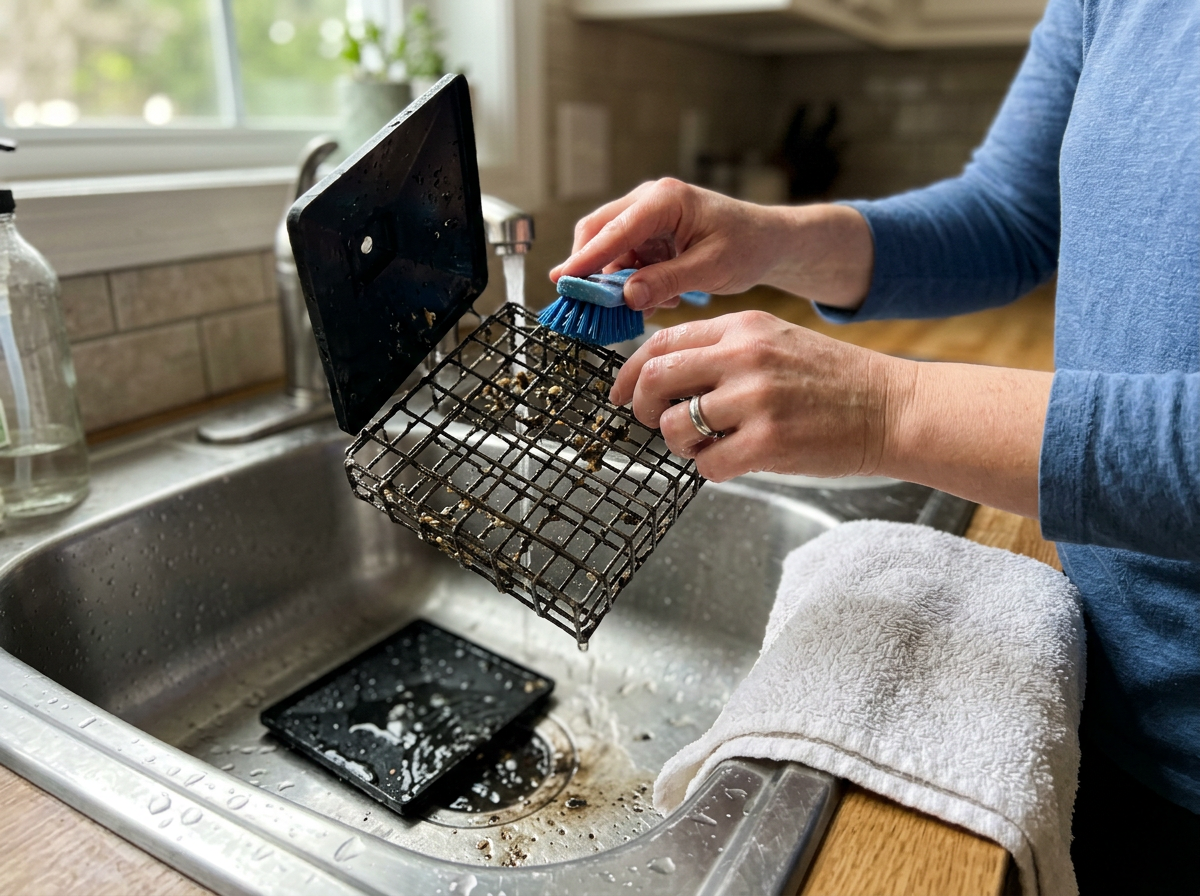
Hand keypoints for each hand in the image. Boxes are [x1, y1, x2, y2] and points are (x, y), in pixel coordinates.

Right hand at [550, 179, 787, 311]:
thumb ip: (667, 281)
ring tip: (653, 302)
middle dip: (590, 268)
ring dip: (618, 281)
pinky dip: (632, 281)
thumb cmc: (746, 246)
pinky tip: (661, 295)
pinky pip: (624, 259)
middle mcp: (649, 201)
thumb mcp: (711, 268)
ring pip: (609, 249)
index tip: (562, 281)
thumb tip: (627, 297)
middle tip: (585, 302)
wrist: (767, 241)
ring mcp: (646, 217)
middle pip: (598, 232)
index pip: (614, 230)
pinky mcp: (648, 234)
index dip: (585, 258)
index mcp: (665, 201)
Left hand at [610, 310, 907, 481]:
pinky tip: (734, 461)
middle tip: (651, 422)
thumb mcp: (776, 341)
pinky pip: (707, 463)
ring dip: (680, 443)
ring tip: (707, 443)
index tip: (620, 392)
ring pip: (674, 426)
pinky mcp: (768, 443)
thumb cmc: (835, 381)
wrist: (892, 408)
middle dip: (641, 407)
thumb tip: (664, 372)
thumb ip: (724, 350)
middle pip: (655, 379)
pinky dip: (711, 468)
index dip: (630, 371)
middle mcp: (744, 358)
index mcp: (743, 328)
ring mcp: (756, 400)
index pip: (661, 341)